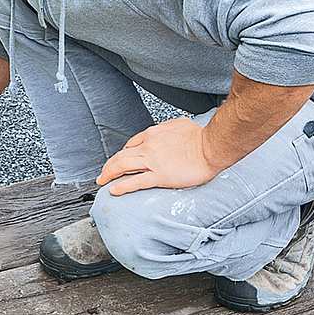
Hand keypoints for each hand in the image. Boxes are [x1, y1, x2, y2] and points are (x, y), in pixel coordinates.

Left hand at [96, 117, 219, 195]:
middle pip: (121, 156)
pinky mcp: (160, 176)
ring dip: (109, 174)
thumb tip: (165, 131)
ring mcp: (152, 162)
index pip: (131, 144)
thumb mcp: (179, 124)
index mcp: (153, 134)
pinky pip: (136, 182)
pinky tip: (114, 190)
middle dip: (109, 165)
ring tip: (103, 181)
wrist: (211, 147)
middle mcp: (148, 147)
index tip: (119, 160)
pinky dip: (122, 186)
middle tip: (103, 173)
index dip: (122, 154)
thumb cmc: (200, 137)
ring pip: (123, 167)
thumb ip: (167, 129)